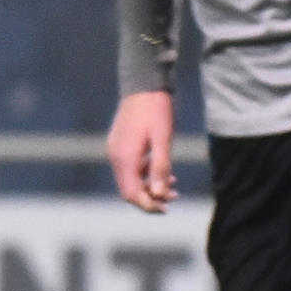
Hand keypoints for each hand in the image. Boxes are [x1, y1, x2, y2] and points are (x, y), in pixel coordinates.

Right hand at [106, 89, 176, 213]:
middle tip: (174, 198)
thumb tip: (160, 194)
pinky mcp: (120, 144)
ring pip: (130, 180)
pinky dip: (144, 175)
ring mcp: (116, 149)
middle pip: (129, 190)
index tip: (167, 208)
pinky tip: (162, 171)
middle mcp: (116, 156)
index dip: (148, 205)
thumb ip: (160, 167)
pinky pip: (130, 168)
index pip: (131, 194)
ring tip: (173, 186)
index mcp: (125, 158)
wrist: (143, 83)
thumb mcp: (163, 138)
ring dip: (149, 186)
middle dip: (150, 198)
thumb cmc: (156, 109)